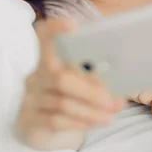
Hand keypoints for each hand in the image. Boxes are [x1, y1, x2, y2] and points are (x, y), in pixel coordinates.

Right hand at [16, 18, 124, 149]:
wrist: (41, 126)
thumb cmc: (68, 95)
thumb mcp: (77, 80)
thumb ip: (93, 74)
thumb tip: (120, 76)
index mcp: (48, 57)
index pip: (44, 35)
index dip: (55, 28)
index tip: (73, 25)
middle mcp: (36, 75)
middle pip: (60, 77)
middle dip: (89, 89)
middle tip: (110, 98)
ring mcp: (31, 98)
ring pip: (62, 103)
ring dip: (91, 110)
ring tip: (111, 113)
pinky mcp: (30, 120)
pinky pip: (57, 120)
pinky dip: (80, 122)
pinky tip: (96, 121)